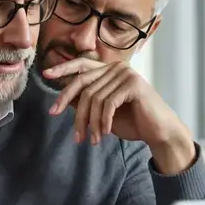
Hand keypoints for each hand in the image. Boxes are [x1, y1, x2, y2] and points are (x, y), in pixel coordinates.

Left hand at [43, 58, 194, 172]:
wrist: (159, 132)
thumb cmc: (132, 121)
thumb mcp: (103, 112)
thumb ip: (87, 102)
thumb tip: (64, 98)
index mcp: (110, 69)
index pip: (82, 64)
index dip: (63, 69)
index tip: (45, 75)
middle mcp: (117, 67)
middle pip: (82, 83)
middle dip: (67, 102)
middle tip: (56, 117)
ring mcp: (126, 74)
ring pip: (93, 98)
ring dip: (89, 122)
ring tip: (90, 139)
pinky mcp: (134, 85)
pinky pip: (107, 104)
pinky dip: (103, 122)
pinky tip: (104, 134)